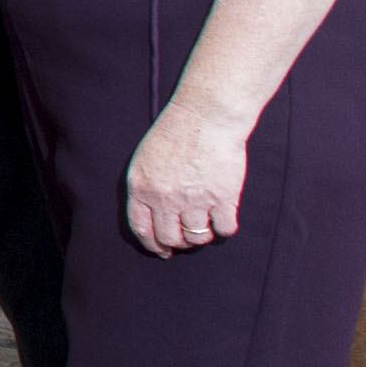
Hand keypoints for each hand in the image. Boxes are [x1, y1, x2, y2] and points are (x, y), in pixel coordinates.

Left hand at [124, 100, 248, 253]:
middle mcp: (165, 198)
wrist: (205, 116)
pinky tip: (223, 220)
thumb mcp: (146, 159)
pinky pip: (224, 229)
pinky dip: (224, 229)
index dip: (152, 245)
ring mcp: (194, 199)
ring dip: (201, 236)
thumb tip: (152, 218)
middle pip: (170, 238)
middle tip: (187, 240)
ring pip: (197, 238)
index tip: (162, 250)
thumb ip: (146, 188)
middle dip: (179, 244)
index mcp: (141, 187)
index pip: (142, 229)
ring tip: (205, 226)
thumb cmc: (175, 133)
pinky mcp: (223, 198)